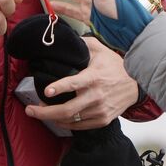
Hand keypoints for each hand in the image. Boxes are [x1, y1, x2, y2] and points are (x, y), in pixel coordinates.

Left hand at [24, 37, 138, 129]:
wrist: (136, 85)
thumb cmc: (115, 66)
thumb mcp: (100, 50)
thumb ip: (82, 43)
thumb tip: (64, 38)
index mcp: (94, 77)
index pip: (75, 83)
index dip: (60, 87)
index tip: (46, 91)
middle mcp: (96, 96)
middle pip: (67, 110)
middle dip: (44, 113)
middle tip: (29, 110)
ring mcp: (99, 110)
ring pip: (70, 120)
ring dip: (51, 118)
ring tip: (39, 113)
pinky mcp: (102, 120)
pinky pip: (79, 126)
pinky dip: (65, 124)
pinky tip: (56, 119)